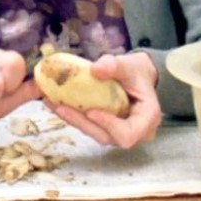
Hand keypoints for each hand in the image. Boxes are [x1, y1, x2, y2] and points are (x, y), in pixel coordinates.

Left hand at [44, 51, 159, 148]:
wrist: (137, 76)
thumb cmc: (136, 72)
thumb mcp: (129, 65)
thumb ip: (115, 65)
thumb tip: (95, 69)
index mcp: (147, 119)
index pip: (128, 134)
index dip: (109, 126)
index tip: (91, 111)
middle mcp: (134, 132)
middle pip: (106, 136)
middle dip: (82, 122)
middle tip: (61, 107)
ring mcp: (118, 133)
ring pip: (94, 133)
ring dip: (73, 120)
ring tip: (53, 103)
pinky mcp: (105, 129)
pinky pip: (88, 126)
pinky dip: (73, 116)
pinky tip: (55, 103)